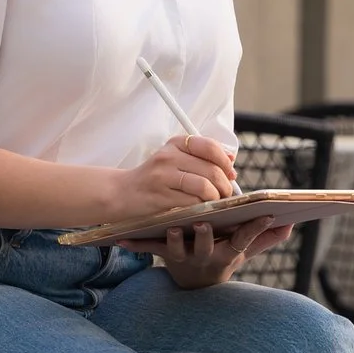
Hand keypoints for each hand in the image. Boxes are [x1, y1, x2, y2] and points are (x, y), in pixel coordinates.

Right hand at [106, 134, 237, 221]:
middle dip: (225, 185)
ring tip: (215, 202)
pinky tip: (202, 209)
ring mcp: (163, 176)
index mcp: (176, 143)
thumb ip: (201, 157)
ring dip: (216, 198)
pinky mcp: (160, 196)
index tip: (230, 174)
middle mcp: (169, 156)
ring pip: (204, 186)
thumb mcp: (175, 159)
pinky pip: (192, 202)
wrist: (123, 193)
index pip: (210, 147)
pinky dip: (202, 207)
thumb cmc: (154, 178)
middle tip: (226, 194)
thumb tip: (230, 158)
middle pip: (211, 169)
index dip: (225, 162)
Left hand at [119, 218, 292, 288]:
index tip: (266, 214)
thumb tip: (291, 223)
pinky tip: (119, 237)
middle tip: (203, 222)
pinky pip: (148, 248)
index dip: (255, 228)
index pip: (244, 238)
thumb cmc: (222, 255)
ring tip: (170, 228)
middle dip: (205, 235)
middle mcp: (206, 255)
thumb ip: (266, 238)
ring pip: (177, 248)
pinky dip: (133, 243)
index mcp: (228, 251)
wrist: (194, 282)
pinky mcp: (163, 253)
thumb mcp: (244, 251)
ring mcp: (184, 256)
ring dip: (173, 239)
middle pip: (206, 245)